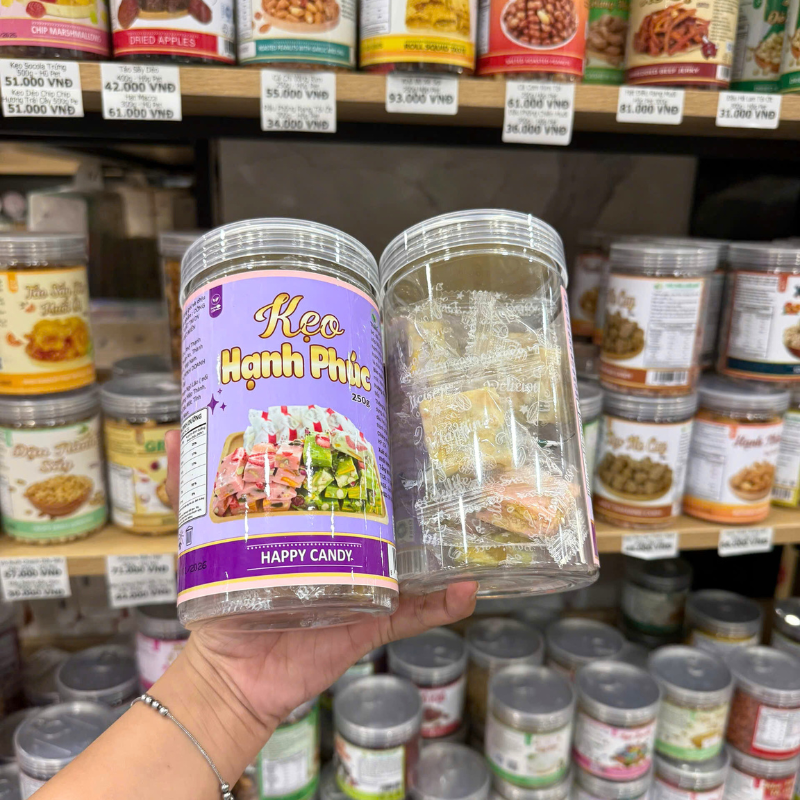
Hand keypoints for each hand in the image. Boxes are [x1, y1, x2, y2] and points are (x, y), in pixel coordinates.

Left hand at [164, 430, 477, 734]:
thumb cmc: (219, 603)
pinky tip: (466, 590)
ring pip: (410, 560)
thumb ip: (188, 492)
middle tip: (436, 460)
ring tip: (465, 518)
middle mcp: (343, 548)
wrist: (231, 673)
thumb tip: (172, 436)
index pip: (344, 485)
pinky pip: (412, 614)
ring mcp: (362, 583)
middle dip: (411, 493)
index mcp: (312, 525)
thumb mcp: (202, 542)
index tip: (384, 425)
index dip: (364, 457)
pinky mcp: (369, 620)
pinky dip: (440, 605)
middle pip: (385, 517)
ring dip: (440, 546)